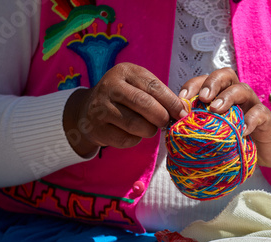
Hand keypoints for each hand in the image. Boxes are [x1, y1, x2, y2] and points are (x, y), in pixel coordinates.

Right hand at [63, 62, 187, 156]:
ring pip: (135, 124)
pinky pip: (125, 139)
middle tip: (166, 123)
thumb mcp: (139, 86)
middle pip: (144, 103)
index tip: (182, 113)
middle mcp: (110, 86)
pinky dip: (135, 140)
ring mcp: (100, 107)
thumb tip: (182, 112)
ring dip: (149, 130)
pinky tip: (133, 134)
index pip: (154, 86)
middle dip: (161, 117)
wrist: (88, 111)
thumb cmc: (124, 98)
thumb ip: (160, 95)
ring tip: (150, 128)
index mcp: (125, 72)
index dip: (172, 102)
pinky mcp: (97, 128)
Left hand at [180, 68, 270, 173]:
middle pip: (225, 75)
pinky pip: (259, 114)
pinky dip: (250, 120)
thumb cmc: (237, 138)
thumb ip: (199, 127)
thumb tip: (171, 131)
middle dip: (211, 83)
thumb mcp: (216, 132)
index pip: (205, 81)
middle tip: (202, 99)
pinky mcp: (266, 118)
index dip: (192, 86)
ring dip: (227, 97)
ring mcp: (252, 104)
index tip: (181, 100)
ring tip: (215, 109)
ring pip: (241, 89)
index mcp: (221, 94)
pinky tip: (242, 131)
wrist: (270, 148)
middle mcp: (236, 94)